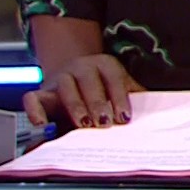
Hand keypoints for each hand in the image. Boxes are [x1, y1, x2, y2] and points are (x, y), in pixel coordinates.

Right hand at [22, 54, 142, 129]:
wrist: (72, 73)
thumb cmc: (102, 86)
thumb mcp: (119, 87)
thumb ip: (134, 97)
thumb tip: (156, 115)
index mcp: (105, 64)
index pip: (114, 78)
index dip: (120, 97)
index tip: (124, 117)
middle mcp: (81, 67)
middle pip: (90, 82)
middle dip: (98, 103)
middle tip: (104, 123)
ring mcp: (60, 78)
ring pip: (66, 87)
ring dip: (75, 106)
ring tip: (84, 124)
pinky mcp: (41, 91)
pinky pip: (32, 98)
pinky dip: (35, 111)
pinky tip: (42, 125)